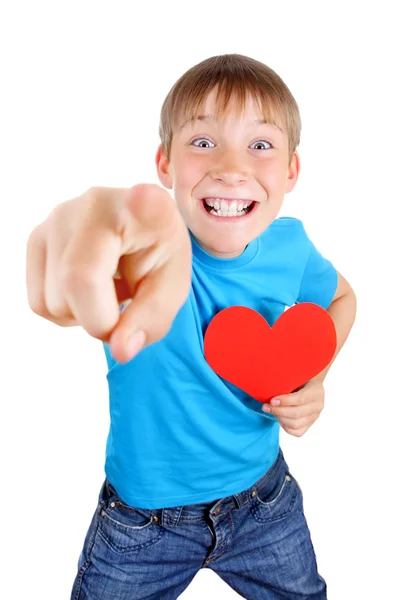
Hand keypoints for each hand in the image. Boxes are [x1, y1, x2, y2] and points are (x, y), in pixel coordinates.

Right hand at [26, 184, 191, 362]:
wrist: (136, 230)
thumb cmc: (157, 255)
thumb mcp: (171, 288)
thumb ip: (152, 319)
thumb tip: (120, 351)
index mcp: (145, 208)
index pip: (141, 205)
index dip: (142, 203)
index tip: (146, 197)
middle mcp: (93, 204)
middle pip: (77, 286)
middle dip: (104, 319)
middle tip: (128, 299)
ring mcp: (56, 218)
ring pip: (53, 304)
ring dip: (84, 313)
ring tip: (109, 285)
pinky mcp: (35, 237)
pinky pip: (39, 303)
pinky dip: (66, 310)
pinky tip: (88, 285)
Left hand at [262, 380, 324, 436]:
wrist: (310, 384)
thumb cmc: (300, 379)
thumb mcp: (296, 376)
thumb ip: (287, 382)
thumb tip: (269, 388)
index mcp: (315, 391)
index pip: (300, 399)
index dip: (285, 401)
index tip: (272, 400)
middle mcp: (318, 405)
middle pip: (296, 413)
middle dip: (278, 411)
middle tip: (266, 406)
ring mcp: (315, 416)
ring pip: (295, 424)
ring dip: (280, 419)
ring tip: (271, 411)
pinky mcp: (310, 424)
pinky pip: (297, 432)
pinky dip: (285, 426)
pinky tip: (280, 418)